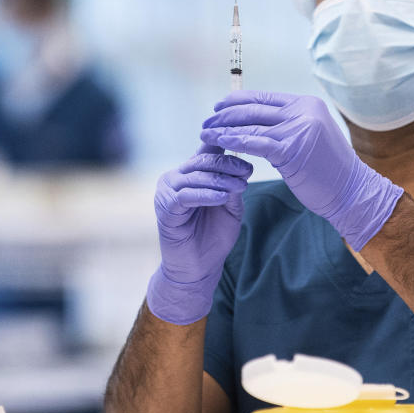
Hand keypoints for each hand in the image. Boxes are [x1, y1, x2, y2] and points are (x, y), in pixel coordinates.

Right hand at [146, 143, 252, 324]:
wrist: (199, 267)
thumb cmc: (214, 236)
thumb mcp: (230, 208)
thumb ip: (233, 187)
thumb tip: (242, 167)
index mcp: (190, 174)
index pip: (207, 151)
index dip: (226, 145)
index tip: (248, 145)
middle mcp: (175, 178)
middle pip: (202, 161)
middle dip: (228, 164)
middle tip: (248, 170)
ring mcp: (167, 192)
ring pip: (195, 176)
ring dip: (220, 180)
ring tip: (240, 186)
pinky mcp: (165, 208)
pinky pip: (185, 196)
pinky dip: (205, 195)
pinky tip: (222, 198)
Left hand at [200, 91, 402, 250]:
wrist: (352, 191)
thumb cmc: (330, 171)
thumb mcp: (311, 138)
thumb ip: (288, 126)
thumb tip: (257, 123)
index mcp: (307, 104)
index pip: (264, 97)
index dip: (238, 100)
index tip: (219, 107)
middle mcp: (303, 111)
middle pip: (254, 108)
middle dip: (225, 114)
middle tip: (207, 122)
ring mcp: (298, 128)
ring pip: (250, 123)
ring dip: (223, 128)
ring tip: (206, 134)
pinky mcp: (291, 148)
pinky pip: (254, 142)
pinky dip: (233, 141)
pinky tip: (220, 143)